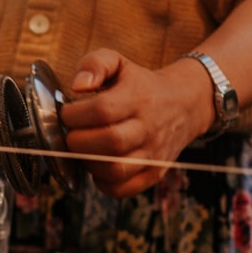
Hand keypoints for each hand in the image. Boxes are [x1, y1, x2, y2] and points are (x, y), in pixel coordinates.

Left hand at [57, 49, 212, 197]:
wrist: (184, 104)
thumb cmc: (141, 85)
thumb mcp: (119, 63)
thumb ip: (94, 64)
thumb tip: (78, 85)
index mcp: (139, 98)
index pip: (102, 110)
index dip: (75, 115)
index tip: (66, 114)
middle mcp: (149, 128)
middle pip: (110, 142)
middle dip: (78, 140)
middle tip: (71, 134)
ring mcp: (154, 154)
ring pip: (115, 169)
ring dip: (87, 163)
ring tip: (83, 149)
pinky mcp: (154, 174)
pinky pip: (122, 189)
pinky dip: (101, 182)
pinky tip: (96, 165)